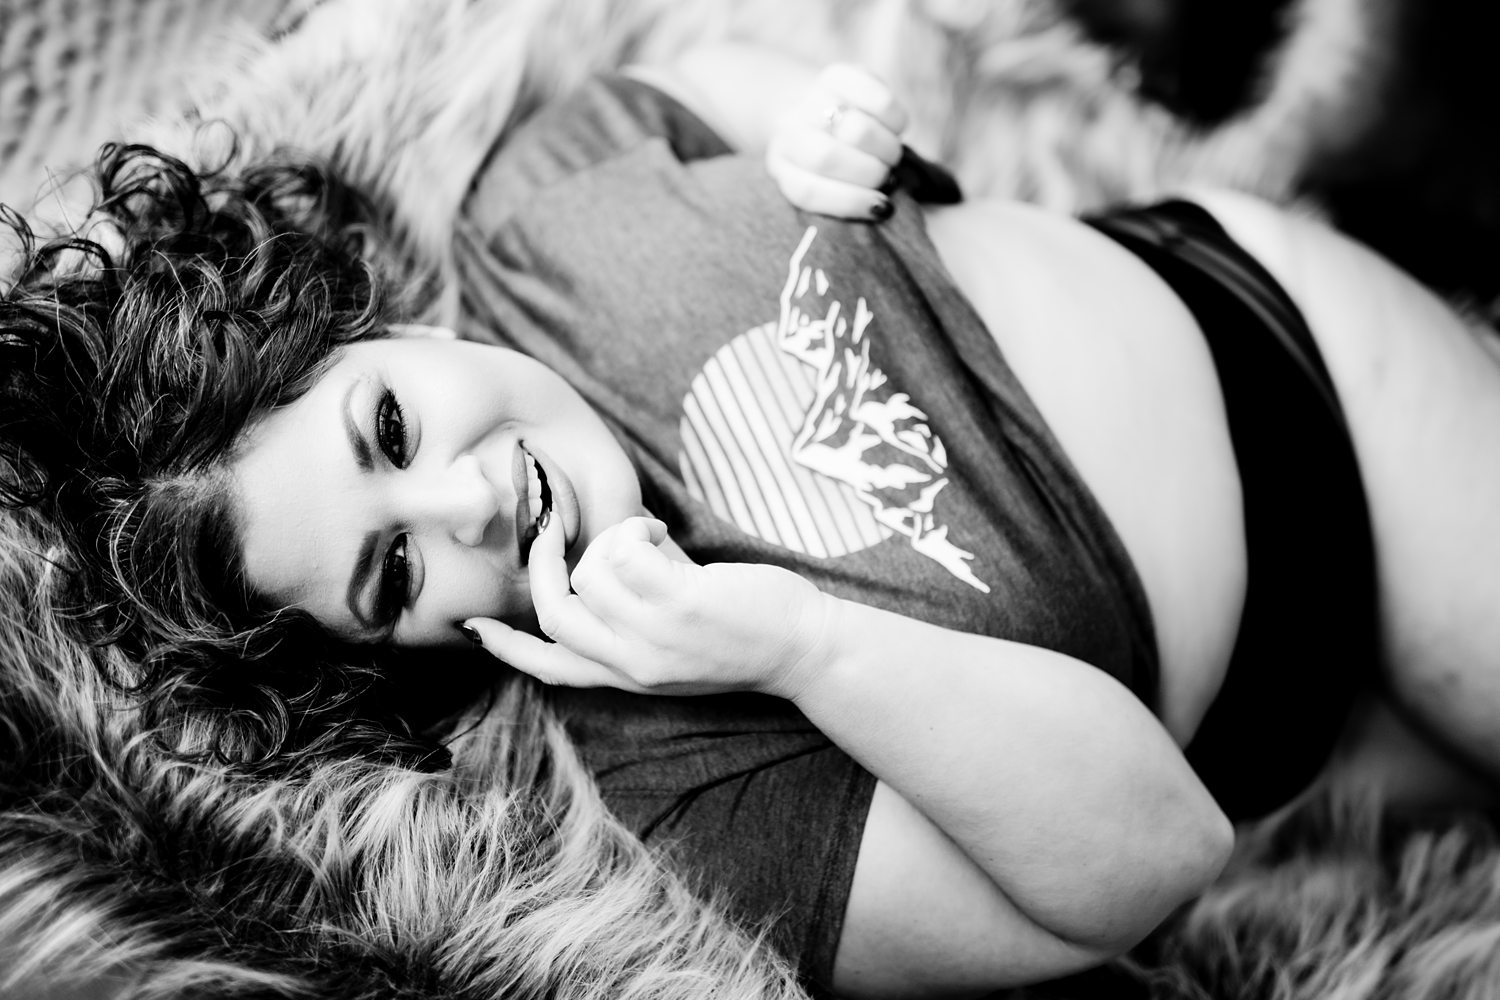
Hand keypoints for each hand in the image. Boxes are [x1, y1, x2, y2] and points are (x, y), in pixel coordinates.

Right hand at [464, 515, 832, 699]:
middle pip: (554, 615)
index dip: (507, 648)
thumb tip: (597, 565)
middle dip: (544, 562)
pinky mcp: (676, 606)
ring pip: (588, 573)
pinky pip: (622, 549)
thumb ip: (630, 618)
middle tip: (552, 526)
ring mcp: (652, 637)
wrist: (805, 651)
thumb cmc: (747, 635)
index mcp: (626, 676)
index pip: (552, 668)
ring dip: (613, 538)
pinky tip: (663, 533)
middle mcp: (632, 663)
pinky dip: (635, 527)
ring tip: (652, 538)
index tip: (472, 628)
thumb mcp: (675, 645)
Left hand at [766, 63, 908, 220]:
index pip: (808, 191)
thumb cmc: (827, 156)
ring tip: (890, 152)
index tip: (881, 207)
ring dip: (886, 148)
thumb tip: (883, 206)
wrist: (807, 103)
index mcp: (782, 166)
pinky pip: (877, 98)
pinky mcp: (838, 73)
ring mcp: (811, 100)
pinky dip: (895, 117)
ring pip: (857, 130)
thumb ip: (844, 197)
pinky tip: (895, 126)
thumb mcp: (824, 184)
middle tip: (885, 174)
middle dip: (871, 173)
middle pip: (828, 158)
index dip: (850, 202)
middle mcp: (789, 130)